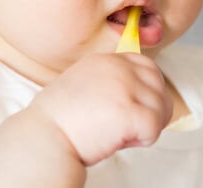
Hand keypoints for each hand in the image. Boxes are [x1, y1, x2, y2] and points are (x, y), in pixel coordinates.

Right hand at [29, 52, 172, 165]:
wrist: (41, 139)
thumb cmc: (60, 121)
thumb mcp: (84, 83)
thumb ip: (111, 80)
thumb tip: (141, 90)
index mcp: (107, 60)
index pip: (148, 66)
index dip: (148, 90)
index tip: (134, 107)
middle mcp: (119, 68)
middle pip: (159, 86)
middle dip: (152, 108)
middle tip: (131, 126)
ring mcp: (125, 88)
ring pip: (161, 107)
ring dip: (146, 126)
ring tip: (119, 133)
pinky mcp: (129, 111)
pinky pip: (155, 128)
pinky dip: (144, 140)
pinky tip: (120, 141)